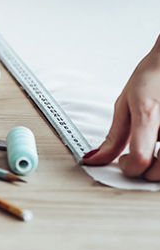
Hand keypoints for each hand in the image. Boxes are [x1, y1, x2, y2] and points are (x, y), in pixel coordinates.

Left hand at [83, 36, 159, 179]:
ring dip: (159, 167)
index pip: (141, 158)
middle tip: (137, 159)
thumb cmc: (152, 77)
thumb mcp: (125, 103)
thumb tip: (95, 158)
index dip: (129, 167)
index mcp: (148, 113)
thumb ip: (114, 136)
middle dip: (145, 172)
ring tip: (152, 151)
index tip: (124, 161)